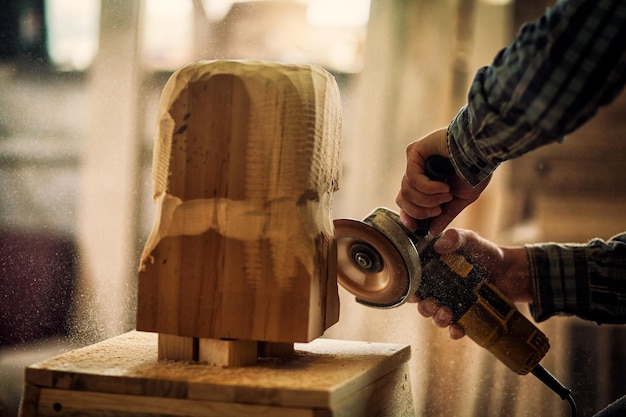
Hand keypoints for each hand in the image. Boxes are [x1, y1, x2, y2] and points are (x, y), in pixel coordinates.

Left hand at [395, 128, 490, 235]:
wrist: (483, 150)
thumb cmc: (477, 170)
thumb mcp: (461, 199)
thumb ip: (445, 215)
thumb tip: (433, 232)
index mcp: (426, 182)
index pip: (407, 202)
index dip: (408, 216)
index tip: (414, 228)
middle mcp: (417, 171)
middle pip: (402, 199)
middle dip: (419, 211)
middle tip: (438, 210)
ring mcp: (414, 161)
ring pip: (407, 191)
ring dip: (428, 199)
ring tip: (446, 194)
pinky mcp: (414, 152)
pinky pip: (412, 179)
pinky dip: (428, 188)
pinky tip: (443, 186)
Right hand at [408, 228, 531, 338]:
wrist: (510, 271)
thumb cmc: (485, 253)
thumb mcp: (470, 240)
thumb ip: (455, 237)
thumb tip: (438, 245)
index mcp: (434, 271)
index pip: (415, 281)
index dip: (410, 287)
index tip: (414, 290)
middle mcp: (439, 290)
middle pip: (423, 303)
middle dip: (424, 306)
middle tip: (432, 303)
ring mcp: (453, 305)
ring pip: (436, 317)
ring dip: (437, 318)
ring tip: (447, 313)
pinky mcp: (466, 317)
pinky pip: (456, 329)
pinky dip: (454, 332)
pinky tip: (457, 329)